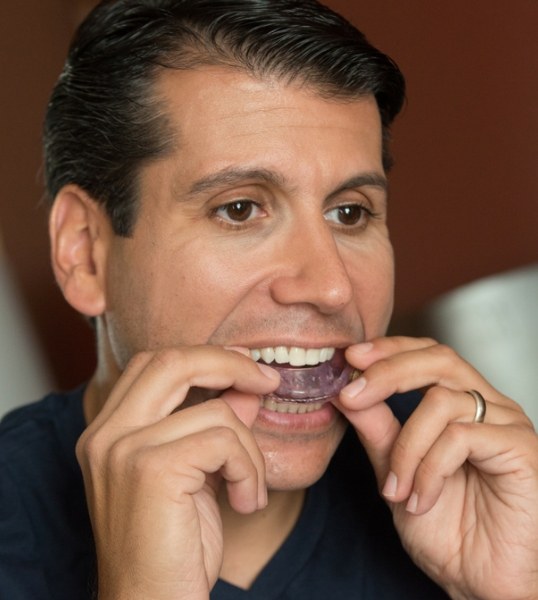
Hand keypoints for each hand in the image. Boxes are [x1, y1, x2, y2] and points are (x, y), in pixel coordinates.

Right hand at [76, 346, 278, 599]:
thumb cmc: (172, 548)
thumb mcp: (196, 474)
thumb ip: (213, 424)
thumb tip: (246, 386)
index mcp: (108, 431)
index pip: (154, 364)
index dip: (204, 357)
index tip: (246, 370)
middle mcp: (106, 434)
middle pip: (172, 361)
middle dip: (229, 363)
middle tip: (267, 381)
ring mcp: (123, 450)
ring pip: (216, 411)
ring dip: (250, 449)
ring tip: (250, 489)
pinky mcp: (152, 470)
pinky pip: (225, 441)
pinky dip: (249, 469)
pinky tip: (246, 502)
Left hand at [336, 336, 537, 599]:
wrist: (479, 583)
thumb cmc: (446, 529)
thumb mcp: (396, 470)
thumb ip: (377, 429)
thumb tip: (345, 390)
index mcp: (461, 404)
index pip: (427, 354)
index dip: (389, 349)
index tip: (350, 356)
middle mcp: (487, 406)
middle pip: (438, 359)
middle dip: (388, 372)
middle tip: (352, 395)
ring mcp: (508, 425)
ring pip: (442, 402)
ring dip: (405, 447)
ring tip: (396, 490)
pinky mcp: (522, 449)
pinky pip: (461, 437)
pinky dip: (429, 469)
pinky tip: (422, 499)